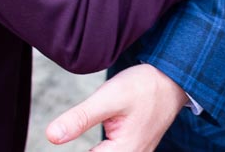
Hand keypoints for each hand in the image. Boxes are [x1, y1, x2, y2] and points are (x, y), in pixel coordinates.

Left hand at [45, 63, 187, 150]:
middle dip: (85, 148)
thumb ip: (80, 118)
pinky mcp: (136, 148)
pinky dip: (103, 148)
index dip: (70, 148)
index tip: (58, 136)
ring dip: (96, 149)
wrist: (173, 79)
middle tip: (71, 131)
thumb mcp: (109, 97)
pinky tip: (101, 139)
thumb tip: (51, 135)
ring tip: (89, 127)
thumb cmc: (144, 86)